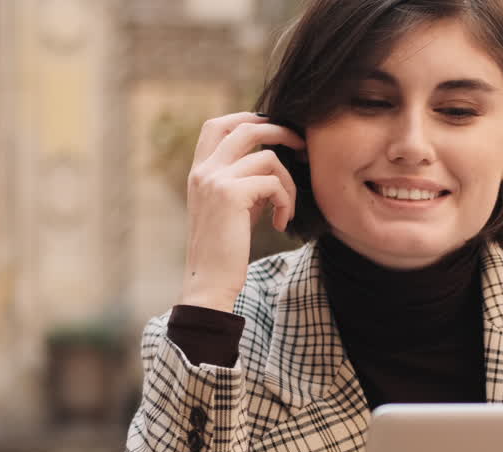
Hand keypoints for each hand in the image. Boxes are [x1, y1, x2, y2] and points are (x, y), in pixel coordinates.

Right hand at [179, 112, 304, 312]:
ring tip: (286, 209)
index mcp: (199, 170)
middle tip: (302, 147)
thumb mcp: (234, 207)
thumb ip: (246, 180)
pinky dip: (285, 202)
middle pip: (246, 127)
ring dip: (289, 183)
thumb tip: (275, 160)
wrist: (210, 281)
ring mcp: (215, 180)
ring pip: (268, 158)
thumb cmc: (226, 249)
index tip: (274, 131)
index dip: (248, 118)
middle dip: (280, 131)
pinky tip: (280, 222)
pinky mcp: (231, 195)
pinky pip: (273, 183)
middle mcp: (204, 170)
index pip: (217, 124)